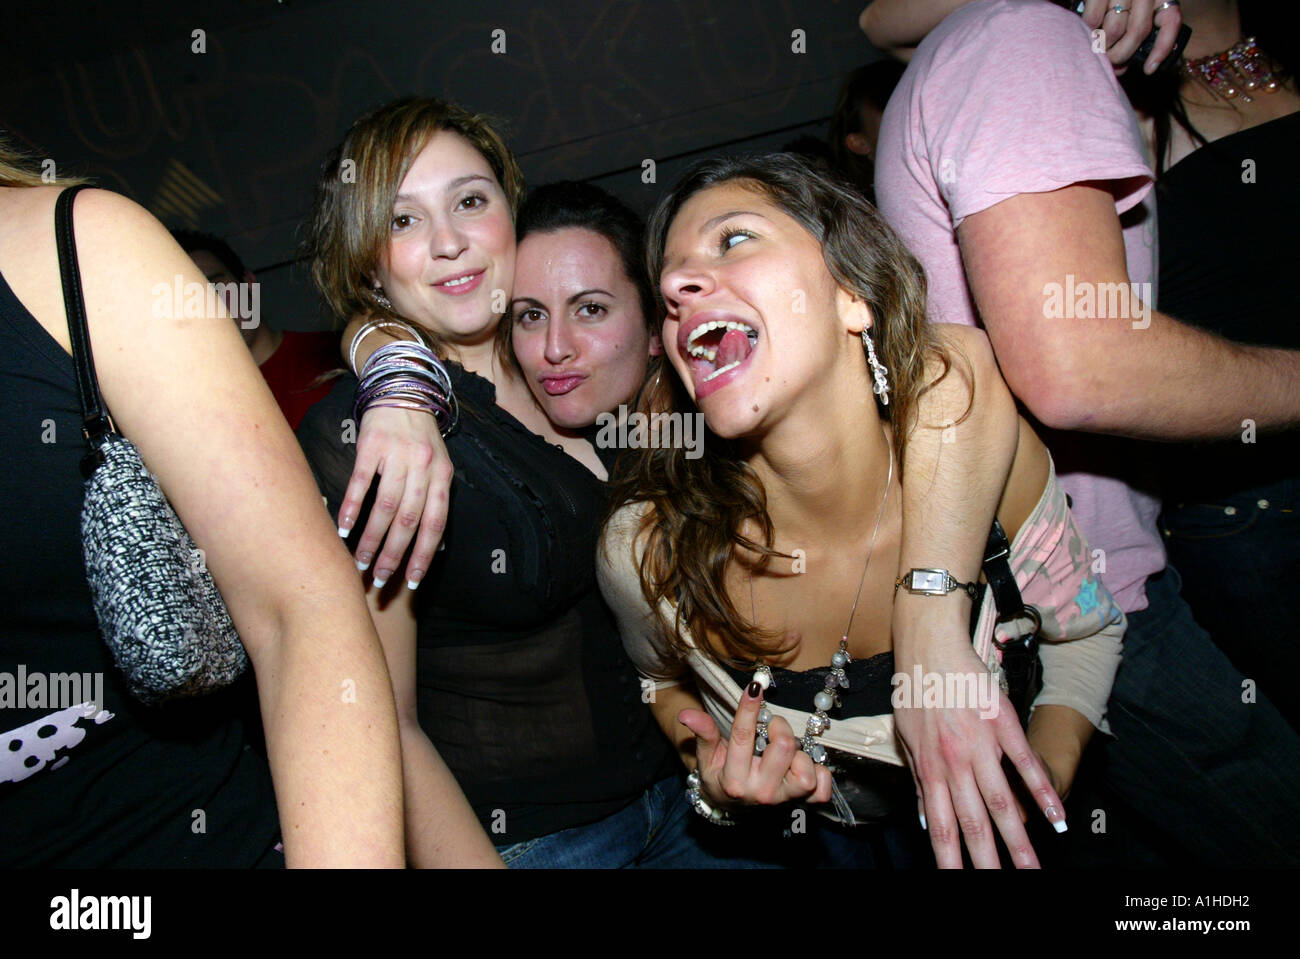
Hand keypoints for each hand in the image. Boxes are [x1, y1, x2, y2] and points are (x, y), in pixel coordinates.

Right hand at [340, 406, 451, 588]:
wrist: (401, 390)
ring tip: (361, 561)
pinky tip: (344, 529)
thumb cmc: (419, 437)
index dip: (424, 555)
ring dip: (371, 538)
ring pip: (385, 506)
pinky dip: (352, 508)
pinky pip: (361, 483)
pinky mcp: (372, 446)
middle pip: (409, 520)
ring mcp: (397, 456)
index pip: (435, 523)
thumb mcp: (438, 466)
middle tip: (380, 579)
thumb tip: (435, 547)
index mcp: (443, 475)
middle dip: (394, 554)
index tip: (412, 581)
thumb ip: (435, 502)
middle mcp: (423, 467)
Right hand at [679, 681, 832, 809]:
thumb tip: (687, 714)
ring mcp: (784, 800)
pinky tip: (803, 765)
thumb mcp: (708, 757)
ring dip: (799, 754)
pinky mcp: (802, 804)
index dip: (749, 709)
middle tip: (771, 728)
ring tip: (785, 752)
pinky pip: (822, 789)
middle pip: (784, 747)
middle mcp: (761, 792)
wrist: (732, 806)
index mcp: (734, 779)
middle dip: (779, 728)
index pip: (743, 737)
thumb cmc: (720, 775)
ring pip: (806, 770)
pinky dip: (819, 774)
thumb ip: (703, 733)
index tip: (755, 687)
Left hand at [893, 632, 1065, 868]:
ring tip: (1033, 870)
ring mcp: (981, 745)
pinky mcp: (1004, 725)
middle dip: (988, 863)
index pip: (941, 828)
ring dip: (1018, 840)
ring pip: (1002, 803)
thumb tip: (927, 822)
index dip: (950, 861)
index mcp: (929, 770)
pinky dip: (1041, 793)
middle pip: (974, 824)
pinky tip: (1057, 818)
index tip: (957, 884)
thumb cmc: (916, 693)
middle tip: (999, 888)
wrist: (930, 648)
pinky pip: (1025, 765)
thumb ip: (919, 783)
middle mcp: (954, 763)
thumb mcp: (907, 740)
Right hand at [1081, 0, 1183, 74]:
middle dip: (1121, 55)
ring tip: (1095, 50)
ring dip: (1103, 47)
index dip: (1162, 48)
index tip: (1149, 69)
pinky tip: (1086, 32)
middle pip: (1138, 32)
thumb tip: (1130, 65)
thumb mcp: (1137, 9)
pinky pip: (1093, 20)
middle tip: (1110, 63)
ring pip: (1115, 30)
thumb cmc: (1116, 1)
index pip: (1170, 21)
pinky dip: (1088, 32)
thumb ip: (1138, 30)